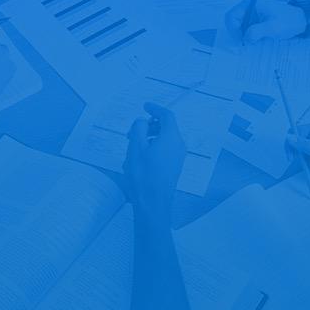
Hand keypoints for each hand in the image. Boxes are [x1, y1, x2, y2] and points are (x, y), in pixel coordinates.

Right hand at [125, 102, 185, 219]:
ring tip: (131, 149)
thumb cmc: (144, 174)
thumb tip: (143, 122)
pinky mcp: (174, 167)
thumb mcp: (136, 147)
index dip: (155, 109)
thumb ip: (139, 128)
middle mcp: (178, 145)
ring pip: (163, 140)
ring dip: (147, 139)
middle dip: (148, 127)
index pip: (167, 116)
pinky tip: (138, 160)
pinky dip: (152, 149)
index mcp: (172, 137)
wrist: (153, 202)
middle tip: (131, 133)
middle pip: (165, 127)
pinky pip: (164, 151)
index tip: (145, 106)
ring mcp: (178, 157)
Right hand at [224, 0, 305, 42]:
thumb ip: (257, 32)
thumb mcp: (273, 28)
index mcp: (251, 3)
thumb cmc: (288, 21)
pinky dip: (248, 35)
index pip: (232, 16)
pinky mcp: (255, 18)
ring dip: (242, 36)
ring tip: (251, 43)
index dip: (233, 30)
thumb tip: (245, 39)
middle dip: (237, 34)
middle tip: (243, 45)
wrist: (300, 20)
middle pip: (233, 21)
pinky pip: (246, 27)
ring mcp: (252, 12)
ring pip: (239, 26)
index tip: (240, 41)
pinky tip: (254, 41)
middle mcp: (249, 5)